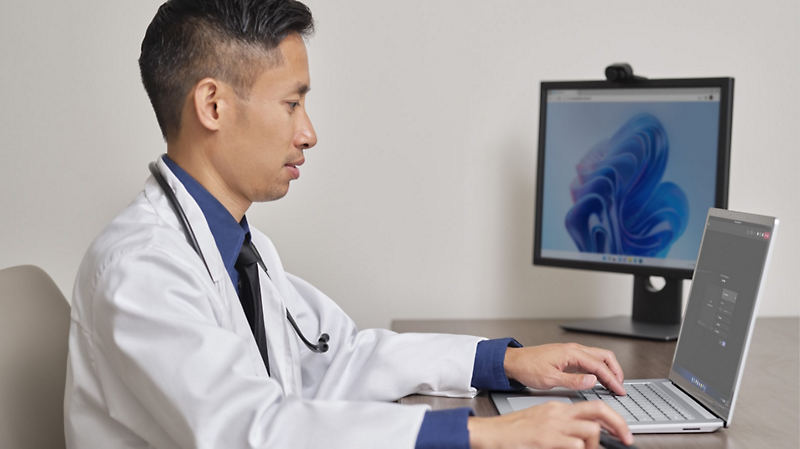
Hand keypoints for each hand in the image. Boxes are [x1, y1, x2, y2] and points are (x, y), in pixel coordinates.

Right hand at [468, 400, 633, 448]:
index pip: (593, 406)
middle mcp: (558, 414)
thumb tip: (584, 436)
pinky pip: (575, 446)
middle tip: (627, 439)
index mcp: (557, 408)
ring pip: (590, 430)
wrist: (491, 433)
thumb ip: (562, 425)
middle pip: (599, 411)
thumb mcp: (541, 421)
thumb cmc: (513, 431)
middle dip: (619, 424)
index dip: (613, 418)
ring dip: (594, 445)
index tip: (622, 431)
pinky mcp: (547, 439)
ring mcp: (553, 426)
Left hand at [504, 343, 625, 394]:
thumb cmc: (527, 368)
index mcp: (571, 353)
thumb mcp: (550, 379)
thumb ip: (573, 380)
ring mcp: (571, 352)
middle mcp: (573, 349)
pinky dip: (598, 369)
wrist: (513, 362)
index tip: (619, 390)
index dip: (612, 379)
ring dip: (608, 369)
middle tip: (620, 386)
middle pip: (604, 356)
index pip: (599, 365)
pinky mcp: (567, 357)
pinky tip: (599, 379)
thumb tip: (593, 381)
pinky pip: (589, 360)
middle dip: (615, 371)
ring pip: (597, 357)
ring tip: (613, 384)